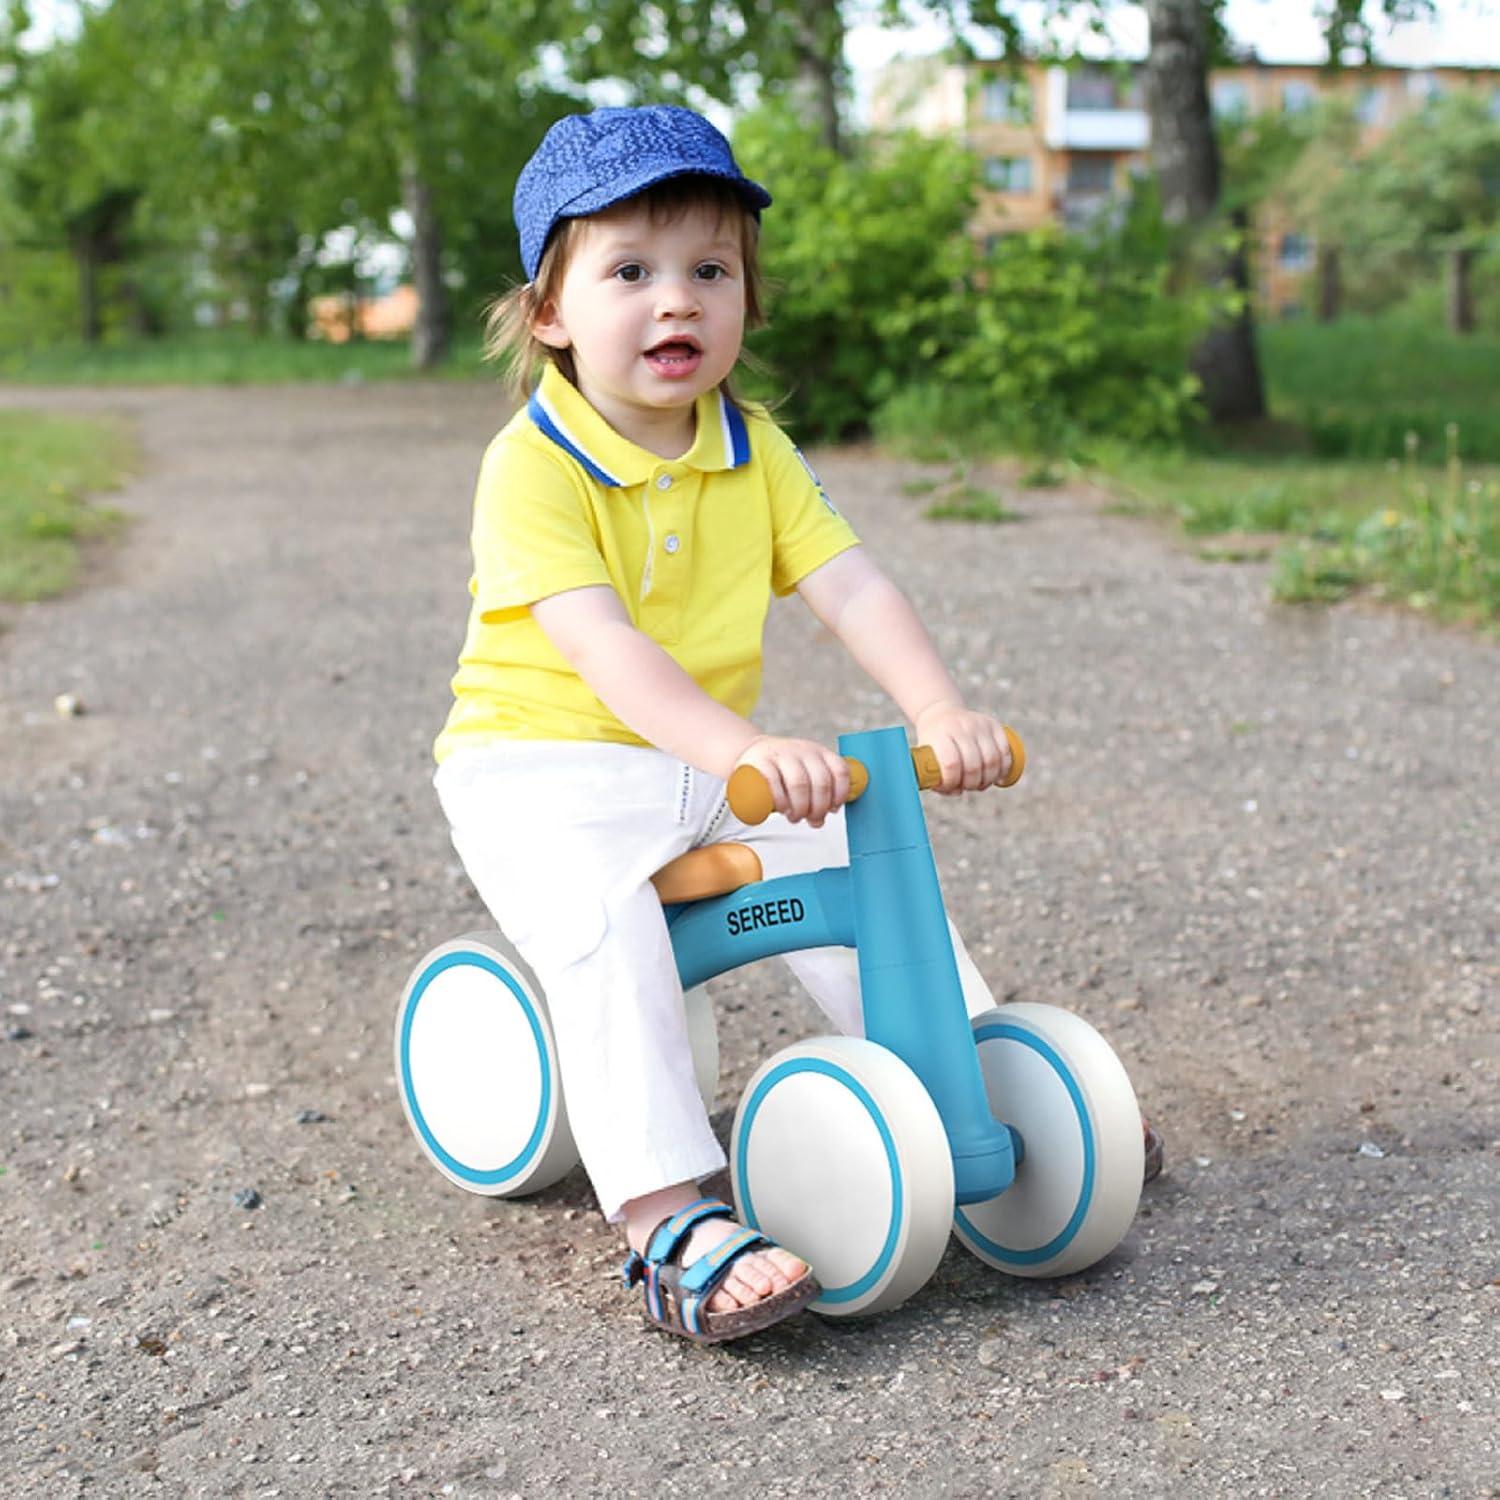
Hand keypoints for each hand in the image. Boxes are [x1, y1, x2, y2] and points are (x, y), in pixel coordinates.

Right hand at [733, 736, 850, 826]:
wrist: (753, 754)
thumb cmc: (783, 772)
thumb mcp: (806, 775)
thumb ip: (818, 796)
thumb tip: (819, 821)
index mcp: (820, 753)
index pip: (840, 771)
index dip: (840, 794)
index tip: (832, 809)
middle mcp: (803, 751)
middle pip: (821, 782)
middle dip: (819, 808)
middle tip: (811, 819)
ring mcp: (782, 754)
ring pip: (799, 783)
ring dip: (800, 807)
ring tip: (795, 816)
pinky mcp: (761, 761)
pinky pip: (774, 782)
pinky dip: (781, 801)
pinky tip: (782, 808)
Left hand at [913, 704, 1012, 794]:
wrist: (941, 715)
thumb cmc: (933, 745)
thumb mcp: (925, 758)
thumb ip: (936, 780)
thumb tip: (958, 791)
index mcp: (940, 735)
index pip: (951, 763)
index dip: (953, 781)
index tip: (952, 787)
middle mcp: (961, 727)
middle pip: (973, 764)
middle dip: (972, 783)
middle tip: (969, 787)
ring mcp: (979, 724)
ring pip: (992, 759)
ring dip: (988, 779)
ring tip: (981, 784)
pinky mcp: (994, 725)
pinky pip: (1005, 750)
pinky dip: (1004, 768)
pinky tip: (998, 777)